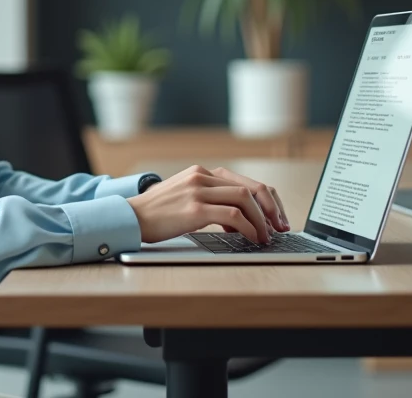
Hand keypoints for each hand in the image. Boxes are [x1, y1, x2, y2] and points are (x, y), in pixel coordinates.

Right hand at [126, 165, 288, 244]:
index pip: (246, 181)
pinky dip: (249, 228)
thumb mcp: (185, 197)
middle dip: (272, 209)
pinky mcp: (195, 209)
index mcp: (202, 173)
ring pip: (245, 199)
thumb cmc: (157, 213)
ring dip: (262, 220)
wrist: (131, 218)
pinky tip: (252, 238)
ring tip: (266, 237)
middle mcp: (202, 177)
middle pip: (251, 187)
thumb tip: (240, 219)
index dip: (267, 200)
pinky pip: (233, 216)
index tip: (277, 218)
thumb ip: (210, 199)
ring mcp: (198, 191)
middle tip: (280, 228)